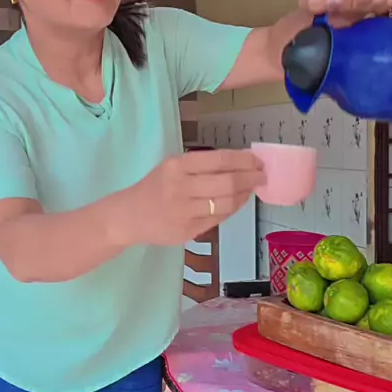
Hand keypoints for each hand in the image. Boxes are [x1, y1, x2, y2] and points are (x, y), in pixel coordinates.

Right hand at [125, 149, 264, 245]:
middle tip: (262, 176)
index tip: (257, 160)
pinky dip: (233, 209)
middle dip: (250, 178)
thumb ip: (201, 165)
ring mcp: (184, 212)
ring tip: (251, 189)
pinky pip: (219, 218)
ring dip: (244, 194)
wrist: (129, 217)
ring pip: (226, 203)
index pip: (219, 160)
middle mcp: (180, 188)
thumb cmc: (155, 188)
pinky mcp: (188, 231)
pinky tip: (237, 202)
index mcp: (176, 166)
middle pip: (227, 183)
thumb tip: (240, 163)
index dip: (243, 160)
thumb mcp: (171, 167)